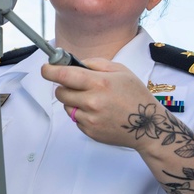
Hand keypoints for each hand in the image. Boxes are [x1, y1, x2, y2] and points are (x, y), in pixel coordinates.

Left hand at [41, 58, 157, 149]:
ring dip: (73, 102)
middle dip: (65, 87)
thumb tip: (73, 62)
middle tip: (78, 86)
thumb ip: (95, 64)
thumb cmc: (135, 95)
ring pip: (66, 106)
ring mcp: (90, 119)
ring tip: (93, 101)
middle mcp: (92, 102)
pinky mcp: (89, 131)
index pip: (63, 75)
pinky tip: (98, 113)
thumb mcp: (120, 71)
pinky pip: (75, 119)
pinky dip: (82, 114)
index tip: (46, 69)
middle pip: (60, 92)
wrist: (148, 126)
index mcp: (99, 83)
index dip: (50, 71)